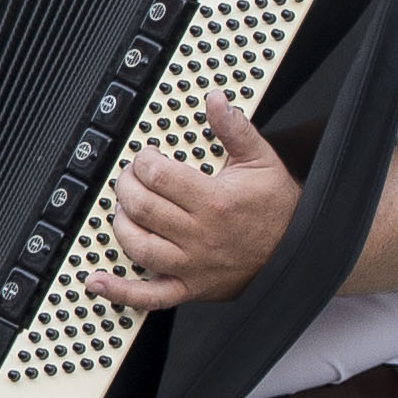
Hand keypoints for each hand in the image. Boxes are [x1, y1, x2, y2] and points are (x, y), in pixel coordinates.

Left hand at [90, 100, 300, 308]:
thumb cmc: (278, 208)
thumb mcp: (262, 161)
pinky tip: (96, 280)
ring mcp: (193, 265)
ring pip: (138, 246)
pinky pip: (149, 296)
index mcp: (215, 202)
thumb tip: (216, 102)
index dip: (143, 162)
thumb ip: (235, 130)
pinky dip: (119, 291)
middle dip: (126, 187)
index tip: (145, 158)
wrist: (301, 251)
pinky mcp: (190, 288)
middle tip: (130, 179)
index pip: (158, 177)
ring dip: (121, 224)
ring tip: (124, 210)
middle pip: (142, 208)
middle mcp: (200, 236)